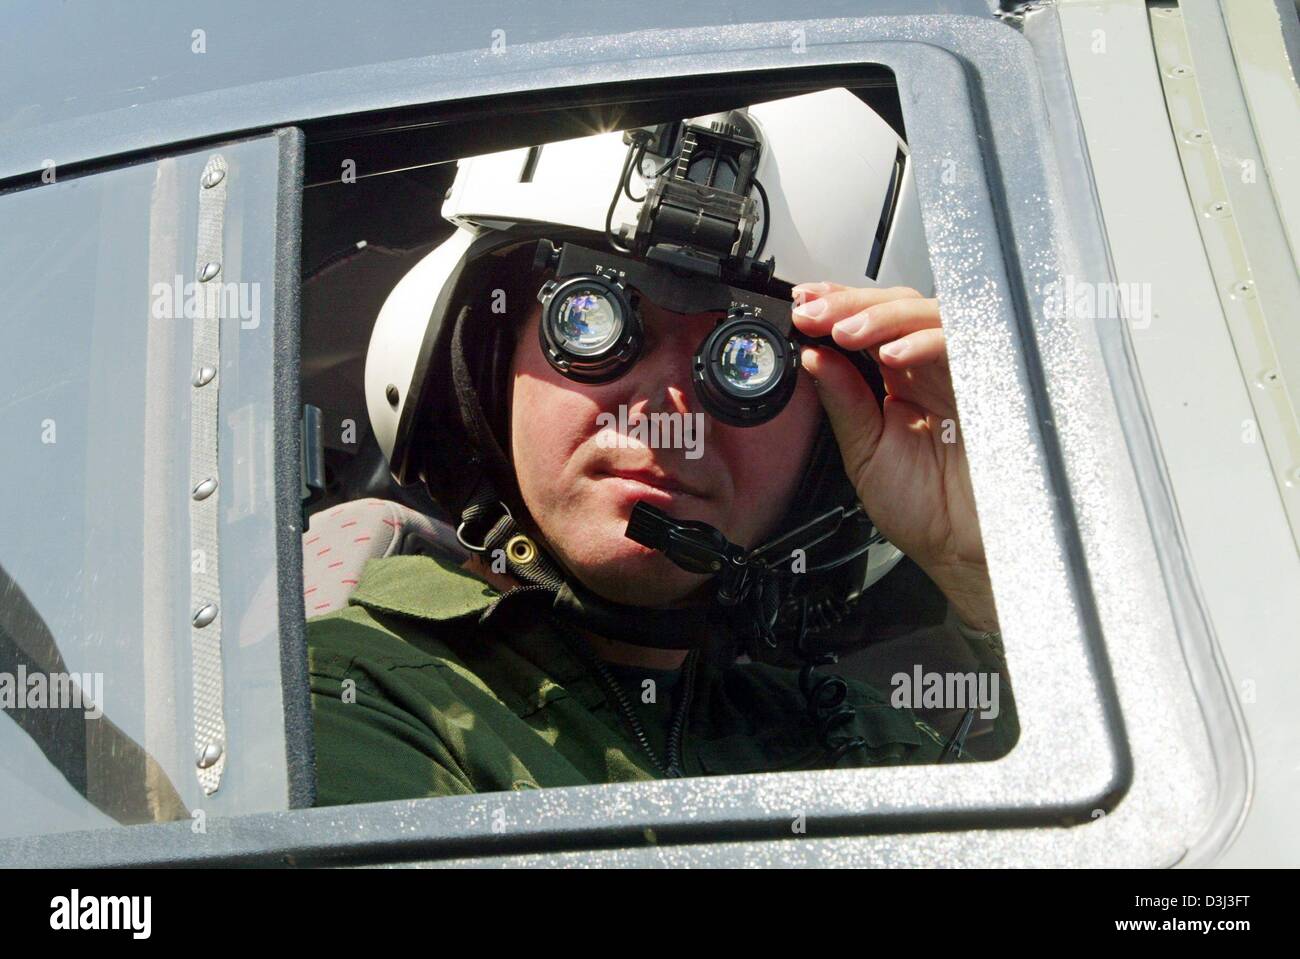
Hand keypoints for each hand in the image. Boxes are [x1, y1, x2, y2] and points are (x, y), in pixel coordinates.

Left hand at [791, 282, 997, 631]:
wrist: (962, 552)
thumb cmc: (925, 510)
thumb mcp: (864, 452)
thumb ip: (842, 402)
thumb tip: (812, 357)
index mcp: (900, 382)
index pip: (869, 326)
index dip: (836, 308)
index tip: (802, 308)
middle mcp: (931, 371)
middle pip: (896, 308)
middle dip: (849, 304)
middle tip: (812, 314)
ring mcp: (960, 373)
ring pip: (926, 314)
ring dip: (879, 316)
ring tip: (843, 332)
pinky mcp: (989, 382)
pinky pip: (961, 344)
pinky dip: (924, 341)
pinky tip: (891, 353)